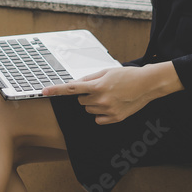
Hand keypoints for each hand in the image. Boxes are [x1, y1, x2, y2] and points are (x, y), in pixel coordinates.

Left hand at [41, 62, 184, 124]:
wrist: (147, 84)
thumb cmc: (128, 76)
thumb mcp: (107, 72)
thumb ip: (90, 79)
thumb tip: (76, 84)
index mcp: (98, 86)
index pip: (71, 89)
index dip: (56, 90)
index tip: (44, 91)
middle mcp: (102, 99)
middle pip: (80, 101)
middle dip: (85, 95)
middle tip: (99, 89)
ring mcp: (108, 111)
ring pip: (88, 109)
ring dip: (93, 103)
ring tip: (109, 96)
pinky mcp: (115, 119)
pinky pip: (98, 119)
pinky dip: (101, 113)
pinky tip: (111, 105)